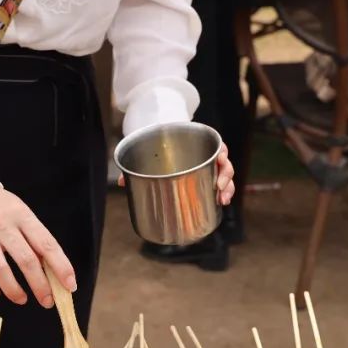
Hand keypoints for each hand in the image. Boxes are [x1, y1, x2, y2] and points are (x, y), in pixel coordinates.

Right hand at [0, 186, 75, 307]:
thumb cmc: (2, 210)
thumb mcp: (23, 215)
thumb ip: (36, 240)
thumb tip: (54, 273)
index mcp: (22, 217)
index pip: (46, 244)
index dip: (61, 267)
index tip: (70, 286)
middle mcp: (2, 226)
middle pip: (26, 260)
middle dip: (40, 285)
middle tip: (48, 301)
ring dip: (13, 290)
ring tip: (22, 299)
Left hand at [117, 142, 235, 205]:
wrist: (161, 142)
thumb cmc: (157, 145)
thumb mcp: (149, 150)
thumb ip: (136, 164)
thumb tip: (120, 182)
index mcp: (197, 143)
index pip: (217, 145)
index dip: (222, 153)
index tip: (220, 160)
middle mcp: (206, 155)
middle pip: (224, 164)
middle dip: (225, 176)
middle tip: (219, 187)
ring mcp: (207, 169)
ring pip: (224, 177)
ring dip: (227, 188)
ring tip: (222, 200)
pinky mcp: (204, 179)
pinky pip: (217, 187)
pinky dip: (221, 195)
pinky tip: (221, 205)